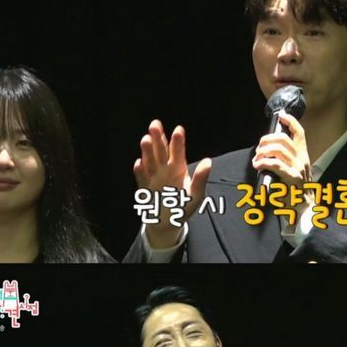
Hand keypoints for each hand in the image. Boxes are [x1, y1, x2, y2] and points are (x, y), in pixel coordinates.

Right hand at [134, 119, 210, 249]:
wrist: (169, 222)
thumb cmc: (184, 206)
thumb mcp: (196, 195)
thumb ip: (201, 179)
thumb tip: (208, 161)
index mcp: (178, 168)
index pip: (178, 152)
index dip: (178, 141)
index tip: (178, 130)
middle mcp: (164, 169)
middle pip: (160, 151)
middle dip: (158, 138)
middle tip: (155, 124)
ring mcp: (153, 177)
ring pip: (150, 161)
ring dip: (147, 151)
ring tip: (146, 139)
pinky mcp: (145, 188)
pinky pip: (142, 179)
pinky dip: (140, 172)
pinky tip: (139, 163)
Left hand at [252, 112, 310, 184]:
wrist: (303, 207)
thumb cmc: (295, 189)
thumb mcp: (292, 170)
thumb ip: (284, 159)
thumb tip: (267, 150)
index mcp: (303, 155)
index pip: (299, 133)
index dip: (290, 122)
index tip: (281, 116)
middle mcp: (302, 159)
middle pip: (283, 139)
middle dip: (267, 140)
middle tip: (259, 149)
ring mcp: (298, 168)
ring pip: (278, 150)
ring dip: (263, 152)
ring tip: (257, 159)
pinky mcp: (292, 177)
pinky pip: (276, 164)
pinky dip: (264, 162)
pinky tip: (258, 165)